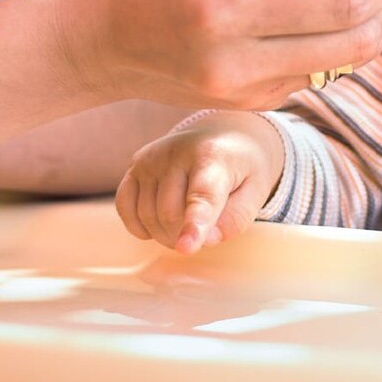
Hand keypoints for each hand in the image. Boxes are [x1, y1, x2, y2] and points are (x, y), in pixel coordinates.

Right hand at [52, 0, 381, 110]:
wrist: (98, 38)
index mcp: (229, 10)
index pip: (342, 2)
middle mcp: (240, 64)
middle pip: (357, 40)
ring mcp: (249, 94)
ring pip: (347, 60)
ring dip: (363, 19)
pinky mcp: (255, 106)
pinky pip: (319, 71)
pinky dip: (329, 38)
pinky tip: (300, 12)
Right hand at [115, 111, 283, 253]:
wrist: (224, 134)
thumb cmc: (241, 167)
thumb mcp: (256, 190)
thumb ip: (236, 218)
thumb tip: (206, 240)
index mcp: (214, 156)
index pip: (202, 196)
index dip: (195, 224)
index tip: (186, 247)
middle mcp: (177, 151)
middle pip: (170, 215)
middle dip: (184, 236)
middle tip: (204, 233)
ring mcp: (152, 157)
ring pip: (147, 215)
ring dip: (165, 234)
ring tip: (187, 224)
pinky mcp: (136, 163)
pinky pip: (125, 206)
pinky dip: (139, 225)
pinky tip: (158, 225)